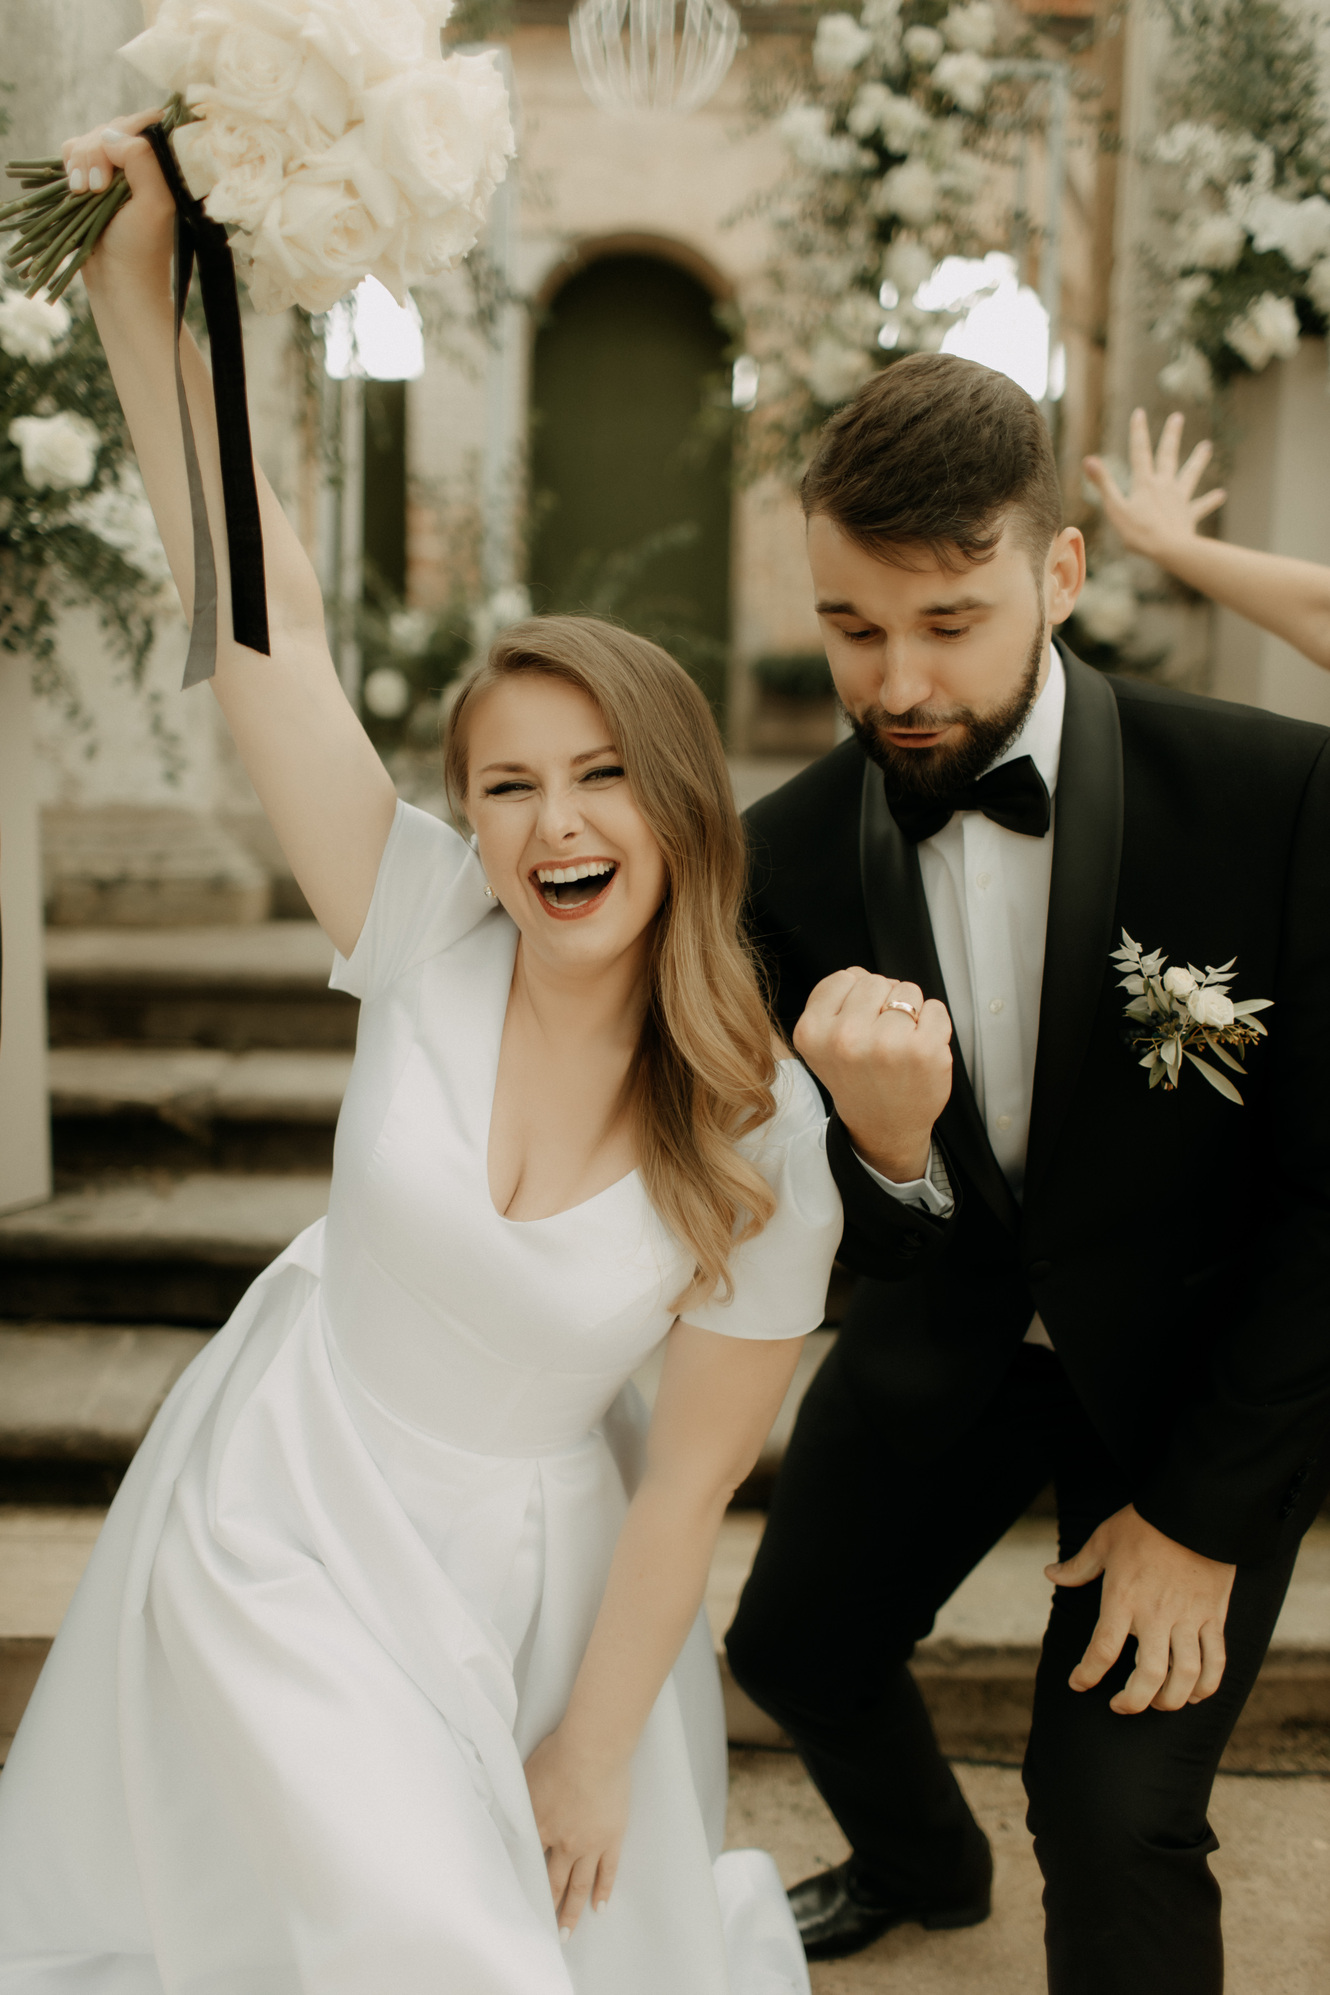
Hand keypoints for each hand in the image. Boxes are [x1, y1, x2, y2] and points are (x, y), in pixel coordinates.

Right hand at [61, 113, 173, 286]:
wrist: (119, 280)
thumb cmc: (142, 247)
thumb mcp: (154, 202)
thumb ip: (142, 159)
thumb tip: (111, 134)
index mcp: (165, 164)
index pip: (144, 122)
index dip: (125, 135)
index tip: (114, 168)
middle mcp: (142, 162)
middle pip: (112, 127)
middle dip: (97, 153)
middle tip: (97, 190)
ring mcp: (116, 170)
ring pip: (90, 138)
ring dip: (81, 162)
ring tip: (84, 193)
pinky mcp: (92, 178)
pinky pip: (74, 151)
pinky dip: (71, 166)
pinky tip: (76, 190)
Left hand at [524, 1727, 629, 1940]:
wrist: (593, 1749)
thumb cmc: (558, 1754)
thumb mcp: (526, 1776)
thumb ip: (517, 1799)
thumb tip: (502, 1809)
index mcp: (538, 1828)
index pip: (528, 1865)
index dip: (523, 1884)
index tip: (517, 1905)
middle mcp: (562, 1844)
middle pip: (552, 1883)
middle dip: (547, 1909)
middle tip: (543, 1932)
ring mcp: (589, 1844)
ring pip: (579, 1886)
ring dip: (572, 1912)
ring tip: (567, 1933)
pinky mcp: (612, 1837)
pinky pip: (608, 1872)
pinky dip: (604, 1892)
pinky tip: (600, 1907)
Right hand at [793, 967, 951, 1182]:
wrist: (883, 1127)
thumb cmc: (858, 1080)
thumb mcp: (823, 1042)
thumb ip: (833, 1002)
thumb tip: (860, 974)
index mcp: (813, 1033)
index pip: (845, 977)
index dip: (856, 998)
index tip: (857, 1027)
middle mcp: (845, 1039)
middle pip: (876, 980)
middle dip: (883, 1003)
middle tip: (879, 1039)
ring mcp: (887, 1045)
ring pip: (908, 990)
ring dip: (909, 1012)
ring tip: (898, 1045)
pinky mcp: (925, 1050)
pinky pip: (936, 1007)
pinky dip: (933, 1024)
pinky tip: (918, 1052)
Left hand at [1048, 1504, 1235, 1714]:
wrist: (1195, 1511)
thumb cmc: (1145, 1524)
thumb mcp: (1103, 1540)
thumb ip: (1078, 1566)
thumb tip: (1050, 1574)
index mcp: (1124, 1598)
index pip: (1102, 1649)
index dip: (1088, 1674)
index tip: (1078, 1683)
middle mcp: (1156, 1615)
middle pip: (1148, 1677)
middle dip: (1134, 1702)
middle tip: (1121, 1706)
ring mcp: (1188, 1619)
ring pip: (1185, 1677)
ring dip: (1171, 1700)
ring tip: (1158, 1703)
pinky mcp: (1213, 1617)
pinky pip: (1215, 1661)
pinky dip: (1208, 1685)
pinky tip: (1195, 1694)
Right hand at [1082, 409, 1225, 562]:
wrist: (1169, 549)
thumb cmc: (1139, 532)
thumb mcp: (1115, 508)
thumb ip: (1103, 483)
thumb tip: (1088, 459)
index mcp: (1144, 483)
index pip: (1139, 452)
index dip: (1138, 432)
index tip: (1139, 412)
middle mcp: (1164, 485)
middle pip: (1168, 455)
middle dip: (1171, 435)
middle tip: (1178, 417)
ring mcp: (1179, 498)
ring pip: (1190, 474)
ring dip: (1198, 460)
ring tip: (1207, 446)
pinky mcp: (1189, 515)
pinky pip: (1202, 505)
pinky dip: (1211, 500)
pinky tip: (1221, 494)